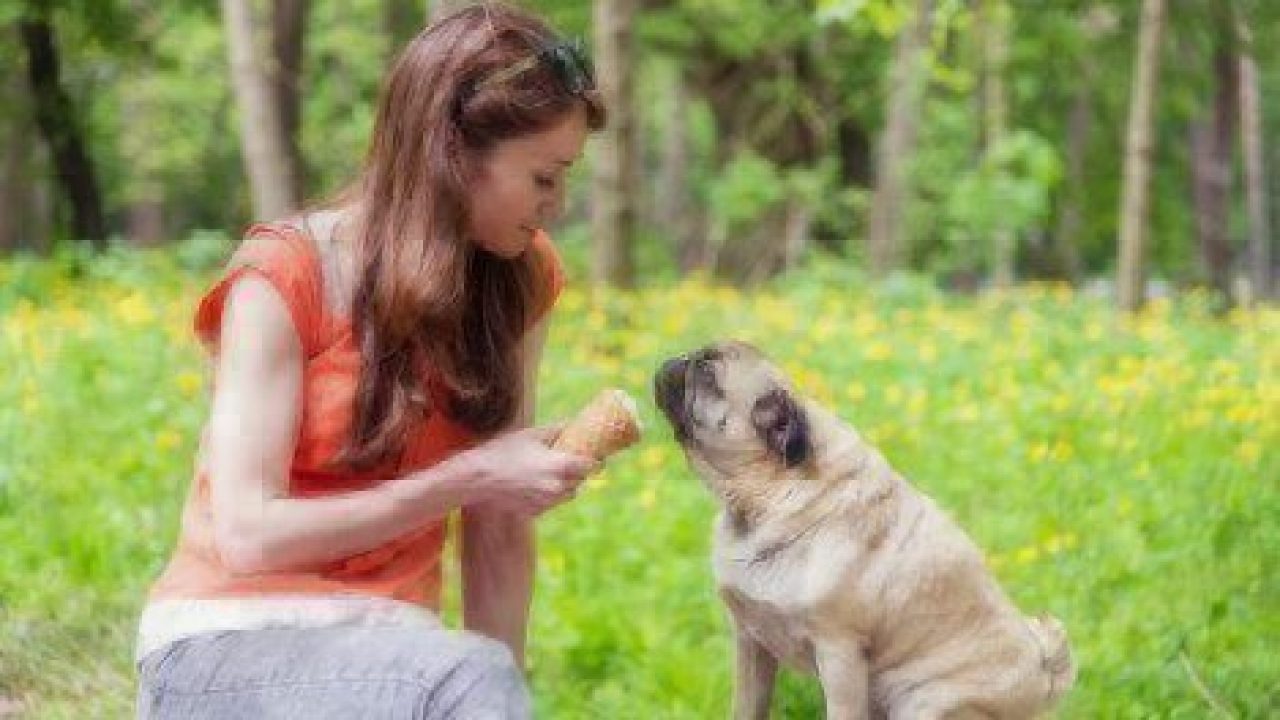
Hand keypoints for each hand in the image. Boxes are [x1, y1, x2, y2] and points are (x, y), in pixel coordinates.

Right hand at [468, 425, 599, 516]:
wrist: (476, 478)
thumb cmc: (504, 451)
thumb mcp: (532, 434)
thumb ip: (557, 429)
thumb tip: (573, 424)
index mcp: (561, 467)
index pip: (591, 467)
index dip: (596, 461)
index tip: (595, 456)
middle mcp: (557, 488)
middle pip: (580, 482)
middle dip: (577, 473)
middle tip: (567, 461)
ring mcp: (546, 502)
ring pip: (566, 495)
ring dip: (564, 485)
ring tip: (548, 472)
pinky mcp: (535, 512)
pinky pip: (550, 503)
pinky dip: (547, 495)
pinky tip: (532, 484)